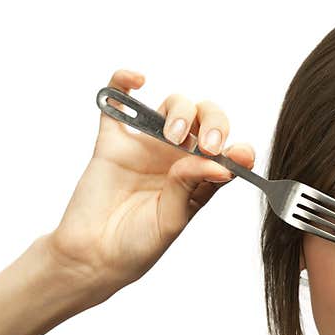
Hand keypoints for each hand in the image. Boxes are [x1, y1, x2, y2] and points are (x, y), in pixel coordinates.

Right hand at [47, 69, 255, 292]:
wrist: (94, 255)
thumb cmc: (139, 244)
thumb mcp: (173, 219)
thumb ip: (192, 186)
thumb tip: (221, 161)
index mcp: (200, 178)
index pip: (227, 152)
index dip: (237, 148)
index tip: (240, 154)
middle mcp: (177, 158)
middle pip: (205, 120)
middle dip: (214, 122)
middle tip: (208, 143)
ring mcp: (146, 146)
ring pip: (172, 107)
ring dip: (180, 111)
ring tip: (173, 136)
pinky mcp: (113, 140)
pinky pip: (118, 102)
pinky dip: (123, 82)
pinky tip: (137, 79)